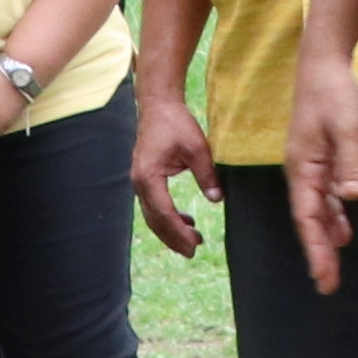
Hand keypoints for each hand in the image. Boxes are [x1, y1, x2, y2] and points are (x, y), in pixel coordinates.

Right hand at [131, 80, 214, 257]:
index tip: (193, 245)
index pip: (163, 212)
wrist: (158, 106)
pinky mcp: (145, 178)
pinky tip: (187, 220)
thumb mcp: (197, 148)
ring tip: (193, 241)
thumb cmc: (176, 123)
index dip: (178, 232)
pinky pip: (154, 204)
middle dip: (173, 238)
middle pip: (155, 219)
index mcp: (149, 176)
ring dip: (171, 229)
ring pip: (153, 215)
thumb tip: (217, 199)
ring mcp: (139, 181)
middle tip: (193, 252)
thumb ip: (207, 174)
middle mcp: (139, 182)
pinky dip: (169, 216)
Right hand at [289, 53, 357, 292]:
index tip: (323, 277)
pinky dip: (333, 214)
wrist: (322, 63)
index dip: (316, 250)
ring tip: (333, 267)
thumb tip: (352, 197)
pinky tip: (343, 229)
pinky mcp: (320, 158)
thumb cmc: (333, 93)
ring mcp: (310, 165)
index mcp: (302, 168)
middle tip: (328, 286)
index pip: (308, 219)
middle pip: (309, 220)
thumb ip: (349, 162)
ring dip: (325, 237)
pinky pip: (325, 195)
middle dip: (319, 253)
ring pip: (317, 210)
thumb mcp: (346, 127)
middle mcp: (301, 172)